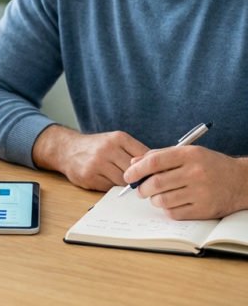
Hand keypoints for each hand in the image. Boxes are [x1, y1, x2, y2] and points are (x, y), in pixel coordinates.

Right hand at [32, 125, 147, 190]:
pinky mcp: (89, 176)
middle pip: (135, 171)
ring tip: (126, 183)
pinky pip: (110, 187)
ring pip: (123, 181)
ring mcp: (97, 163)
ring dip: (127, 185)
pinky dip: (113, 187)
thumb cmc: (97, 146)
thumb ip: (135, 152)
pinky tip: (109, 181)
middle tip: (144, 184)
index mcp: (118, 138)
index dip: (152, 168)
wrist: (67, 149)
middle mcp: (107, 149)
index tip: (157, 175)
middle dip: (140, 179)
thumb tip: (160, 168)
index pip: (145, 156)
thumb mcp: (115, 141)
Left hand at [124, 146, 247, 219]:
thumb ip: (159, 155)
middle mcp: (195, 173)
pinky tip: (170, 203)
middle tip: (139, 189)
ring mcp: (200, 193)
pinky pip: (175, 213)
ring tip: (155, 196)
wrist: (240, 181)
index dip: (136, 170)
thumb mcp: (187, 153)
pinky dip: (167, 209)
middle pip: (156, 183)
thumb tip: (133, 163)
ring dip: (153, 200)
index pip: (154, 162)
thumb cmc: (208, 164)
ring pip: (163, 200)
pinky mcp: (204, 210)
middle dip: (141, 188)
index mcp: (188, 155)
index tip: (128, 175)